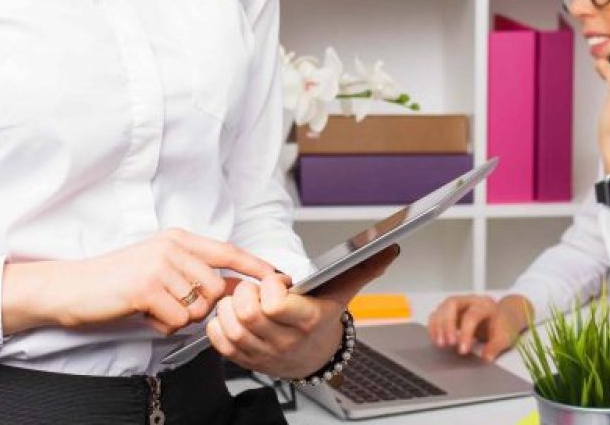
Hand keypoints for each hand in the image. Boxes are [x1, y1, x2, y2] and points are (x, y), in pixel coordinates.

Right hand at [0, 228, 278, 336]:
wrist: (73, 287)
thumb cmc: (116, 281)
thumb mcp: (159, 266)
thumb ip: (193, 272)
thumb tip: (232, 289)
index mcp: (178, 239)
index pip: (228, 251)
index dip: (257, 266)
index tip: (281, 277)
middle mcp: (172, 247)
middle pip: (217, 288)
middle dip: (201, 306)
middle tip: (171, 304)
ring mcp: (159, 266)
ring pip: (198, 307)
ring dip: (179, 317)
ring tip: (153, 307)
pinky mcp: (146, 288)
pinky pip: (177, 320)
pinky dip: (162, 326)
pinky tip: (144, 314)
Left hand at [207, 245, 399, 378]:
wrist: (315, 359)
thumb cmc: (322, 321)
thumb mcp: (342, 293)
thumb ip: (362, 269)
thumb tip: (389, 249)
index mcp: (306, 321)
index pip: (274, 304)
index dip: (270, 286)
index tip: (279, 282)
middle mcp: (283, 340)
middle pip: (248, 313)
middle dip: (247, 291)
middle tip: (256, 288)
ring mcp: (262, 352)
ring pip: (231, 324)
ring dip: (231, 306)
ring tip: (245, 299)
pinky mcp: (244, 360)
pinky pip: (219, 341)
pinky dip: (220, 324)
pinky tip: (235, 315)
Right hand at [426, 293, 532, 360]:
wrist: (505, 317)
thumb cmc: (504, 324)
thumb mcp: (505, 337)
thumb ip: (495, 347)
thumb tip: (486, 357)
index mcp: (485, 305)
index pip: (471, 315)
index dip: (466, 333)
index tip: (463, 349)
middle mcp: (470, 301)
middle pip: (452, 304)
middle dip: (447, 324)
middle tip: (448, 343)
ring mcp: (459, 304)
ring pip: (442, 308)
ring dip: (438, 326)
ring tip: (440, 343)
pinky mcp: (451, 312)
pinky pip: (437, 315)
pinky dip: (434, 326)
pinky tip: (436, 339)